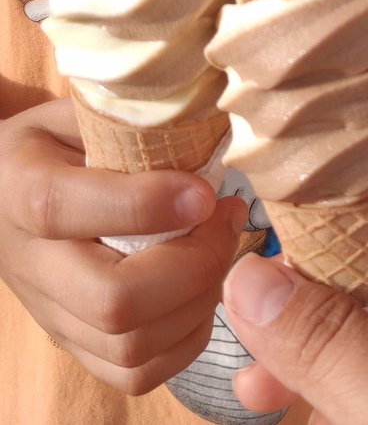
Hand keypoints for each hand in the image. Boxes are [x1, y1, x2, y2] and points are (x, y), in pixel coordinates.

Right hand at [0, 98, 246, 393]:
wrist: (8, 193)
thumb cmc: (60, 142)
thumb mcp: (80, 112)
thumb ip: (129, 121)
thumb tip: (208, 129)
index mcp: (22, 188)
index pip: (64, 209)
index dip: (145, 205)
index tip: (207, 191)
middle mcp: (31, 263)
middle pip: (111, 301)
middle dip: (192, 266)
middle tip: (226, 220)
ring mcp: (51, 314)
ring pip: (130, 346)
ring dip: (199, 301)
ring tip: (222, 248)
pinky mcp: (74, 345)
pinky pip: (136, 374)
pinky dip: (187, 338)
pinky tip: (204, 288)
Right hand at [223, 158, 367, 424]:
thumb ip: (338, 346)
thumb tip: (247, 276)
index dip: (365, 167)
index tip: (285, 170)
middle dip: (312, 266)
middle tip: (243, 287)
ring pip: (366, 317)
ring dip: (305, 333)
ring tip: (252, 376)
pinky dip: (320, 383)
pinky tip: (275, 404)